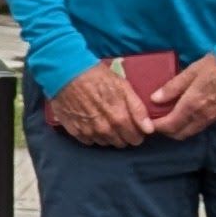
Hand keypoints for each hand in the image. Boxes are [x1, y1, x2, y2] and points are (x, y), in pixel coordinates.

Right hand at [41, 64, 155, 150]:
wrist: (66, 73)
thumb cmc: (97, 76)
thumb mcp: (123, 86)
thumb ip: (138, 109)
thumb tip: (149, 130)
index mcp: (119, 119)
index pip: (135, 139)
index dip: (137, 132)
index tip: (134, 125)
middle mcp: (105, 130)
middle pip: (121, 143)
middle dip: (123, 134)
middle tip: (118, 119)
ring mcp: (89, 132)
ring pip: (106, 143)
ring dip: (108, 135)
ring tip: (104, 118)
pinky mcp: (75, 132)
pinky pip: (90, 141)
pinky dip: (93, 134)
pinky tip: (91, 121)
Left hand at [149, 56, 215, 142]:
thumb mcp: (191, 71)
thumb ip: (172, 87)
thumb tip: (154, 98)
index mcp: (192, 105)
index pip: (169, 125)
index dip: (156, 126)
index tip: (147, 121)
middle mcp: (201, 116)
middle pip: (179, 134)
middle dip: (165, 131)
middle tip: (157, 120)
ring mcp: (212, 118)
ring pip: (190, 132)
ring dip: (178, 129)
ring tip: (169, 117)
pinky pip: (200, 127)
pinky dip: (189, 125)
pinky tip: (185, 114)